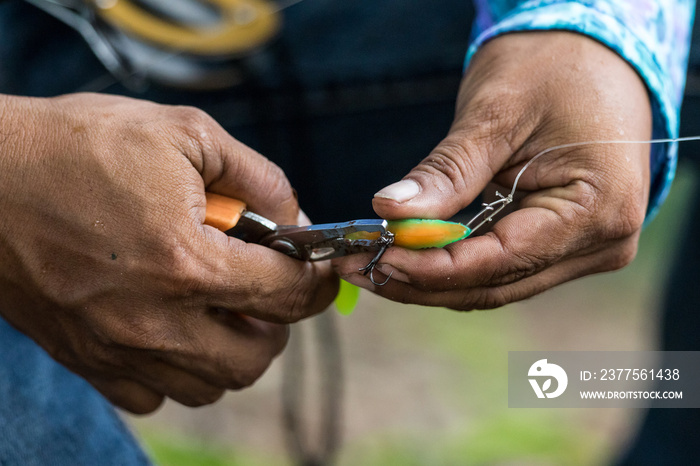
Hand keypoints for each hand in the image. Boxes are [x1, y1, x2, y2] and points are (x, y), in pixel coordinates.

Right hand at [0, 93, 336, 412]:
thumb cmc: (78, 146)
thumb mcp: (184, 134)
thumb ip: (257, 178)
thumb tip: (297, 217)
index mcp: (187, 262)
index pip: (287, 295)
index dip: (317, 281)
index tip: (318, 269)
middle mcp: (154, 321)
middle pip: (256, 357)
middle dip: (277, 322)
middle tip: (264, 285)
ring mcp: (116, 349)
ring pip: (209, 385)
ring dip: (230, 348)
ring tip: (217, 304)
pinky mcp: (84, 359)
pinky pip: (152, 395)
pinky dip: (176, 370)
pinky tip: (169, 325)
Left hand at [334, 32, 651, 309]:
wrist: (594, 51)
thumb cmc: (554, 67)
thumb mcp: (496, 113)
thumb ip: (446, 173)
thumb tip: (390, 212)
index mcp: (597, 210)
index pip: (501, 261)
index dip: (430, 268)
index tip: (374, 257)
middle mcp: (600, 243)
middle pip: (494, 284)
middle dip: (421, 280)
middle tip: (356, 266)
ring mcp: (585, 248)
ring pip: (494, 283)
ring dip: (431, 277)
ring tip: (370, 260)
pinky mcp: (563, 243)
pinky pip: (501, 265)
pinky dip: (453, 262)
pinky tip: (409, 252)